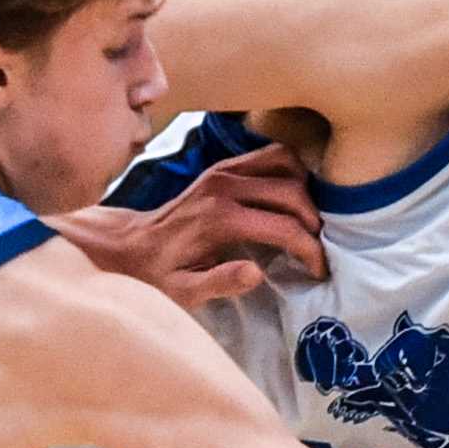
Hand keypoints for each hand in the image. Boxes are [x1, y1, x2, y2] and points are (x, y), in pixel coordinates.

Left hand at [54, 144, 326, 309]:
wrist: (130, 243)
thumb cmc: (158, 274)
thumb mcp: (182, 292)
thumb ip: (218, 283)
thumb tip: (256, 273)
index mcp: (220, 219)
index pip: (285, 228)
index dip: (310, 250)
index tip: (318, 270)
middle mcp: (224, 186)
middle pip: (293, 192)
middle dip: (314, 222)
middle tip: (318, 248)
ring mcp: (224, 170)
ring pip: (286, 164)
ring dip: (306, 191)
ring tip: (308, 222)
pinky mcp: (223, 166)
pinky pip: (270, 156)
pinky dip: (290, 173)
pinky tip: (292, 199)